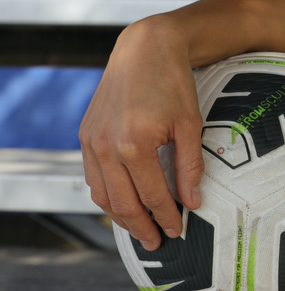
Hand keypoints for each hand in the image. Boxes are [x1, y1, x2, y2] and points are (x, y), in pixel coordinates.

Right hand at [79, 16, 205, 250]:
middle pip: (123, 203)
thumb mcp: (191, 123)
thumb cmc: (173, 83)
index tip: (178, 231)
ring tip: (141, 229)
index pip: (152, 196)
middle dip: (142, 227)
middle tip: (157, 242)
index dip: (166, 217)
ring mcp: (91, 142)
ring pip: (102, 195)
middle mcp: (106, 147)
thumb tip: (192, 202)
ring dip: (121, 217)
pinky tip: (124, 203)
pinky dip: (107, 195)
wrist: (145, 48)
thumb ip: (190, 166)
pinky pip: (93, 177)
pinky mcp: (85, 135)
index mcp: (134, 145)